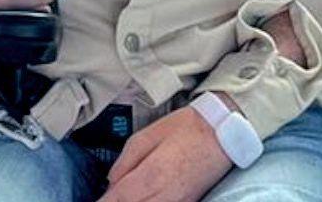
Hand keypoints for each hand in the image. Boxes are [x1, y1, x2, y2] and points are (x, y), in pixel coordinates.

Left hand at [97, 106, 233, 201]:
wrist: (224, 132)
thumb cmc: (186, 128)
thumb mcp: (148, 135)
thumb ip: (126, 160)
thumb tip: (112, 182)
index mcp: (151, 174)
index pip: (118, 198)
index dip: (105, 201)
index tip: (96, 200)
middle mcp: (165, 194)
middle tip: (108, 198)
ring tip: (123, 197)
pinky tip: (143, 198)